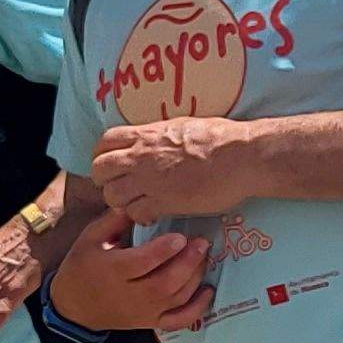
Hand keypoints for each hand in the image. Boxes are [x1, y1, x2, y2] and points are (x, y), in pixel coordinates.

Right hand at [45, 213, 210, 331]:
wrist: (74, 309)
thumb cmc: (82, 268)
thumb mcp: (89, 239)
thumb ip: (112, 221)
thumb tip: (135, 201)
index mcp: (113, 271)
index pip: (143, 262)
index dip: (164, 250)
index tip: (180, 236)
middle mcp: (131, 294)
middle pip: (165, 282)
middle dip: (188, 262)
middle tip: (202, 243)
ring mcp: (144, 312)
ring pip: (175, 298)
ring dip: (195, 277)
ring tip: (204, 256)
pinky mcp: (151, 323)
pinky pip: (179, 320)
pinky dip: (197, 309)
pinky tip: (208, 290)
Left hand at [87, 117, 256, 220]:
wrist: (241, 156)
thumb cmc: (220, 137)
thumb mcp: (181, 125)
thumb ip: (159, 135)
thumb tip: (153, 138)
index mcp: (146, 134)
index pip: (104, 142)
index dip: (104, 154)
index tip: (114, 164)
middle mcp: (141, 156)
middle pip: (100, 170)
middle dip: (106, 180)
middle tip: (121, 187)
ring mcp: (150, 181)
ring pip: (113, 196)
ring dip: (121, 202)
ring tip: (137, 203)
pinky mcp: (164, 203)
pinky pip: (135, 214)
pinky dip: (140, 217)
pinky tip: (153, 214)